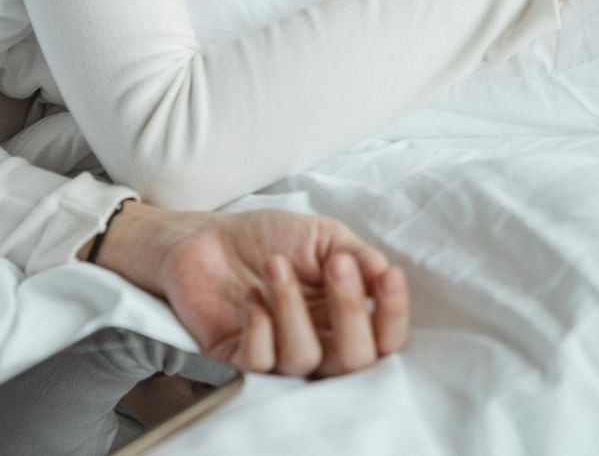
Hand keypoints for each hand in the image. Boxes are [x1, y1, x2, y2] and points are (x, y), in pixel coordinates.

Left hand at [90, 202, 409, 377]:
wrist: (205, 236)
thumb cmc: (267, 238)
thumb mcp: (322, 236)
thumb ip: (357, 255)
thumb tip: (384, 272)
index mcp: (344, 318)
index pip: (385, 338)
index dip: (393, 314)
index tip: (386, 275)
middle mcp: (318, 344)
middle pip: (354, 361)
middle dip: (350, 311)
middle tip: (335, 264)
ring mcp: (279, 356)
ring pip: (304, 359)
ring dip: (293, 307)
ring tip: (275, 264)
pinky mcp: (238, 360)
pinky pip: (260, 363)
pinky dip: (259, 328)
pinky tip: (251, 296)